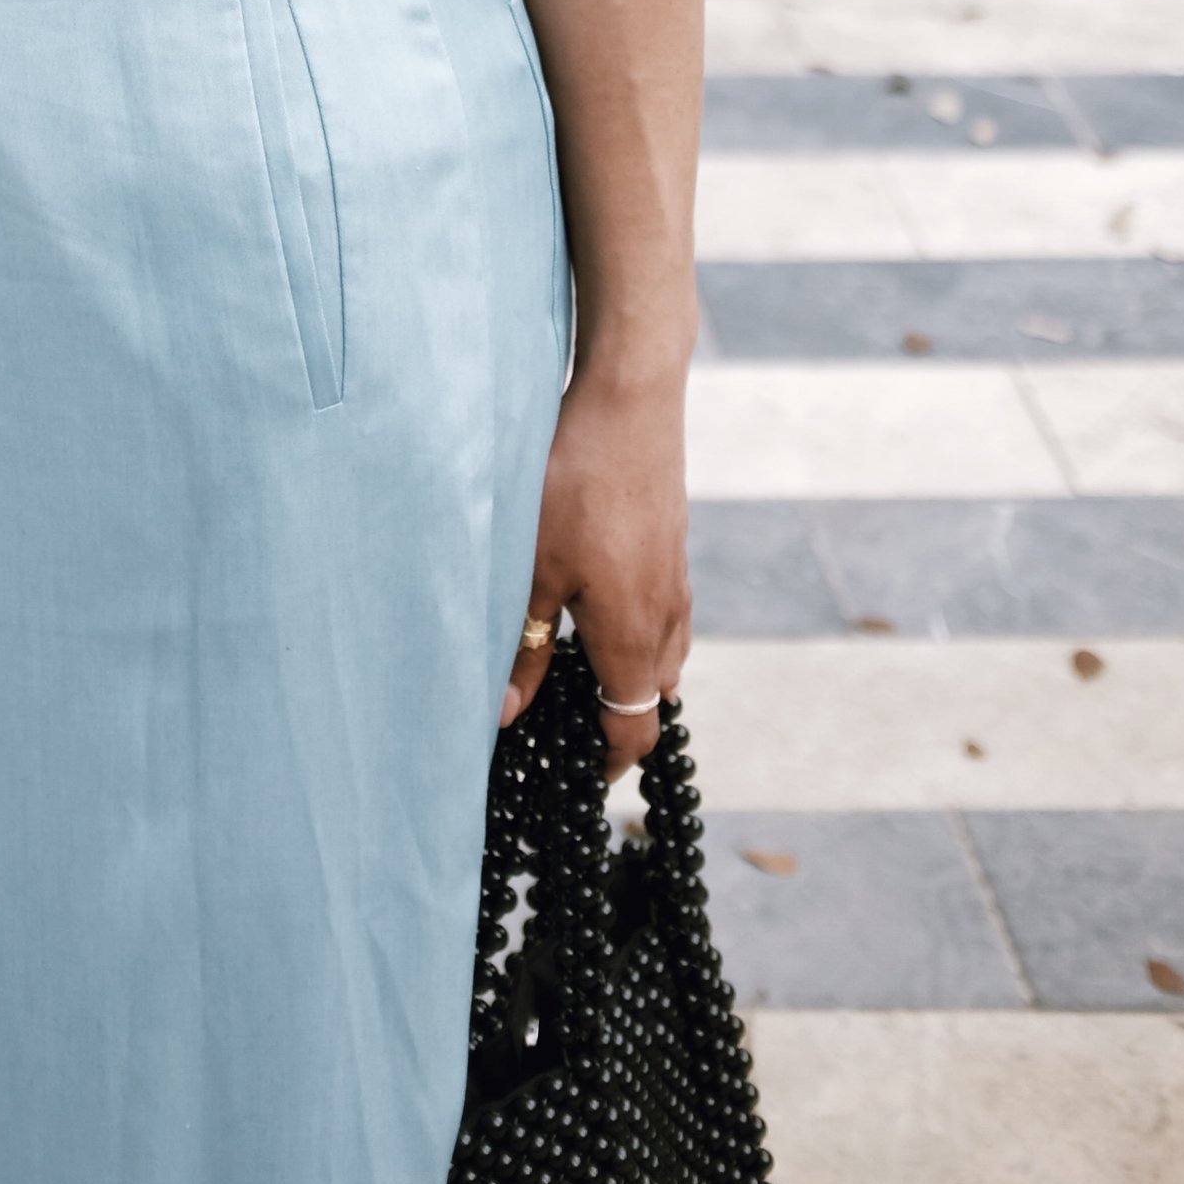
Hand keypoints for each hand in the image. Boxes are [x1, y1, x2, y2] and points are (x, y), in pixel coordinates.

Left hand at [501, 362, 690, 782]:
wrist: (630, 401)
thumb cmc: (574, 483)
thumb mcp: (534, 569)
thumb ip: (524, 648)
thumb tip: (507, 716)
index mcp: (634, 637)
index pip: (633, 729)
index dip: (607, 764)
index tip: (579, 781)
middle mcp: (667, 616)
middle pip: (653, 695)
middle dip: (618, 718)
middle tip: (567, 726)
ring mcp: (676, 578)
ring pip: (662, 653)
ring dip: (629, 672)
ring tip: (577, 670)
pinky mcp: (672, 544)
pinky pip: (663, 612)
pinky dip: (637, 630)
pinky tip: (595, 602)